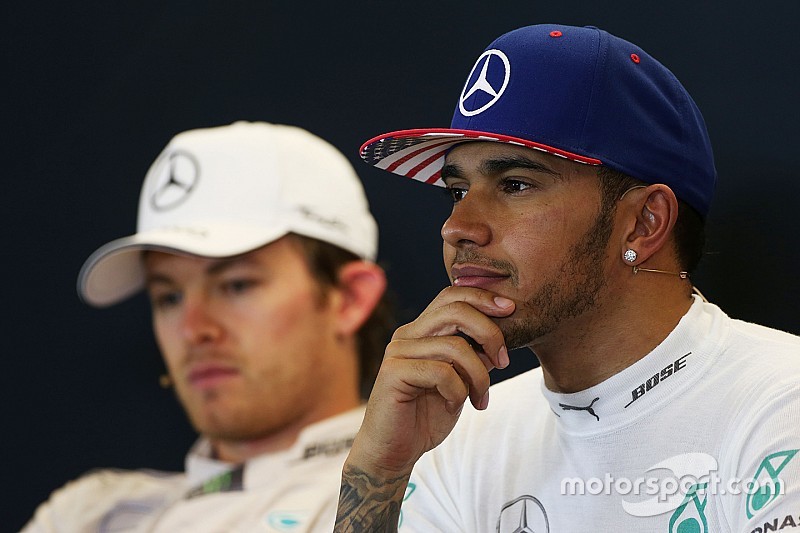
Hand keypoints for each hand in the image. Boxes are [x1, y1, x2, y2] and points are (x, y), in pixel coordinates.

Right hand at [349, 285, 514, 476]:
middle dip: (489, 332)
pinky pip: (441, 372)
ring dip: (479, 376)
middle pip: (455, 310)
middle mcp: (407, 335)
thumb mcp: (460, 382)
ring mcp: (398, 352)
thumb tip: (498, 339)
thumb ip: (473, 358)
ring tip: (481, 398)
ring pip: (455, 346)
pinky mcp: (394, 372)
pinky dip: (458, 391)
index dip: (482, 297)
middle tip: (503, 360)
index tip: (510, 310)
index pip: (451, 296)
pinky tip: (455, 406)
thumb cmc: (426, 416)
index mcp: (421, 331)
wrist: (393, 452)